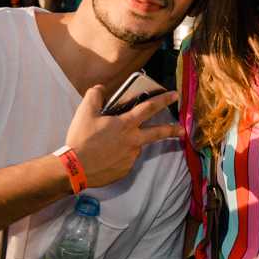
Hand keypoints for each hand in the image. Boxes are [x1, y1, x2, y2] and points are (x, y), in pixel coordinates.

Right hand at [65, 85, 183, 187]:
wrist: (75, 168)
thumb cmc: (80, 140)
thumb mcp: (84, 112)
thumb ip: (94, 96)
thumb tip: (100, 89)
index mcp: (125, 124)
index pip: (149, 108)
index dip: (163, 99)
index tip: (175, 95)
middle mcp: (132, 141)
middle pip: (157, 133)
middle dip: (172, 130)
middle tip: (182, 130)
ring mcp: (130, 157)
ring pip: (134, 146)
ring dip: (128, 143)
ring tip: (106, 145)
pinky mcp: (124, 169)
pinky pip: (124, 159)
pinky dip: (118, 156)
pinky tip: (104, 156)